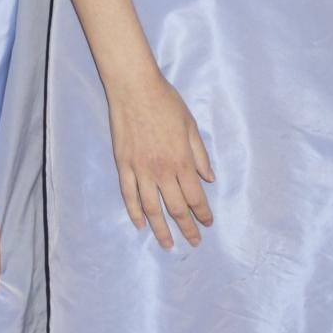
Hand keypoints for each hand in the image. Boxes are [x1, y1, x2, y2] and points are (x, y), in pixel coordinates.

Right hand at [107, 70, 214, 248]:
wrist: (134, 89)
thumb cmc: (166, 103)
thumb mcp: (191, 126)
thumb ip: (200, 155)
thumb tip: (209, 178)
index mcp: (182, 161)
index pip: (195, 196)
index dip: (202, 213)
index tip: (207, 224)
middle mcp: (162, 170)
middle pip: (176, 208)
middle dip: (187, 228)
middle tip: (193, 242)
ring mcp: (140, 169)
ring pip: (151, 208)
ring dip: (161, 229)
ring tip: (167, 244)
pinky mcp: (123, 165)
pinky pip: (128, 195)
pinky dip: (134, 212)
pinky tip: (140, 225)